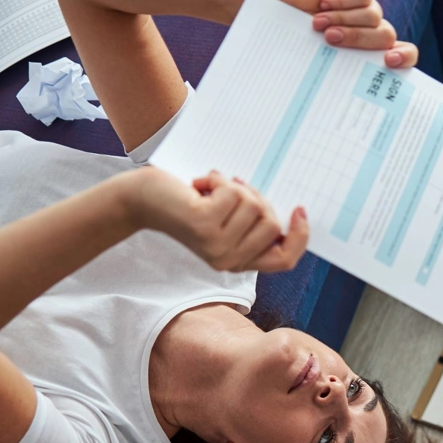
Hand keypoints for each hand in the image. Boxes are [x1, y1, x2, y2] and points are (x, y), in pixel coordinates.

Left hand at [124, 167, 307, 272]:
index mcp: (238, 262)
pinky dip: (217, 180)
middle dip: (257, 197)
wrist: (143, 200)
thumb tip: (291, 213)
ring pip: (255, 205)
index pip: (285, 259)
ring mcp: (217, 246)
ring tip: (210, 190)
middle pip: (273, 224)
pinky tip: (198, 186)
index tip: (298, 210)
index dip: (300, 236)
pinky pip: (234, 193)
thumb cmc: (187, 203)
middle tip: (230, 190)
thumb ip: (254, 222)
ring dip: (234, 187)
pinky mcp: (205, 226)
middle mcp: (228, 261)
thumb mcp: (227, 218)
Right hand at [271, 0, 418, 68]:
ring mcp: (369, 7)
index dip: (405, 57)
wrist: (278, 12)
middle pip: (386, 35)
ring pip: (374, 15)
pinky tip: (324, 4)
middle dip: (358, 39)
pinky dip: (342, 1)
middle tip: (331, 40)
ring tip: (318, 24)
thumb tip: (359, 97)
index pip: (406, 54)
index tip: (389, 61)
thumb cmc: (300, 42)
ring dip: (343, 21)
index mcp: (373, 51)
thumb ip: (346, 70)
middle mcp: (375, 29)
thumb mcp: (325, 60)